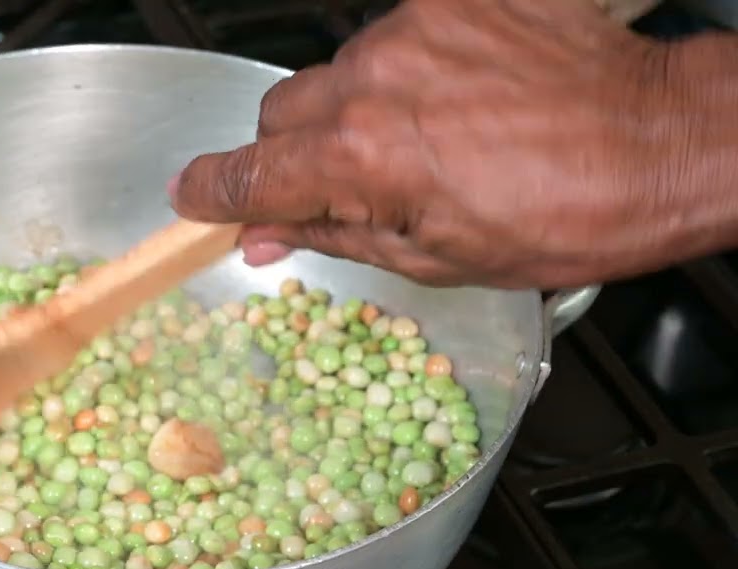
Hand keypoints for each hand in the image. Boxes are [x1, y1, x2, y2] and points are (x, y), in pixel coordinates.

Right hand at [170, 0, 692, 287]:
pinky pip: (394, 38)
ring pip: (335, 74)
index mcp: (361, 158)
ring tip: (423, 140)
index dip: (211, 193)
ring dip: (354, 111)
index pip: (248, 173)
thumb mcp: (434, 259)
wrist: (658, 142)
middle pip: (280, 113)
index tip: (194, 198)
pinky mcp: (452, 0)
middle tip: (339, 184)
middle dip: (292, 153)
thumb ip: (333, 236)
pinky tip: (454, 99)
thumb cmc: (568, 214)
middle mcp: (374, 81)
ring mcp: (414, 30)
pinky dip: (406, 72)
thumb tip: (266, 237)